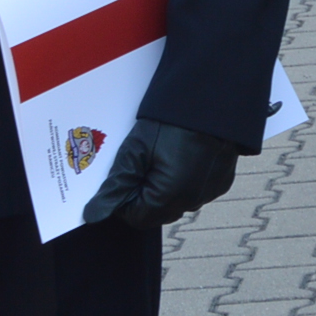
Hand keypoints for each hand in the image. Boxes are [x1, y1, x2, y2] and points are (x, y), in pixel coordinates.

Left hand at [81, 119, 238, 230]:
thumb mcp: (136, 149)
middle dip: (144, 192)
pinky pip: (195, 190)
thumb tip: (94, 214)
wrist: (212, 98)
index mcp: (169, 198)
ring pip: (177, 201)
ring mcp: (209, 192)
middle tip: (141, 162)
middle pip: (157, 211)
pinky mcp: (221, 181)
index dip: (124, 198)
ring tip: (163, 154)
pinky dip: (185, 179)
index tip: (123, 175)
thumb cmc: (173, 122)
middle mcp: (192, 201)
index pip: (135, 216)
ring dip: (165, 186)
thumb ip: (116, 185)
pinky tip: (183, 155)